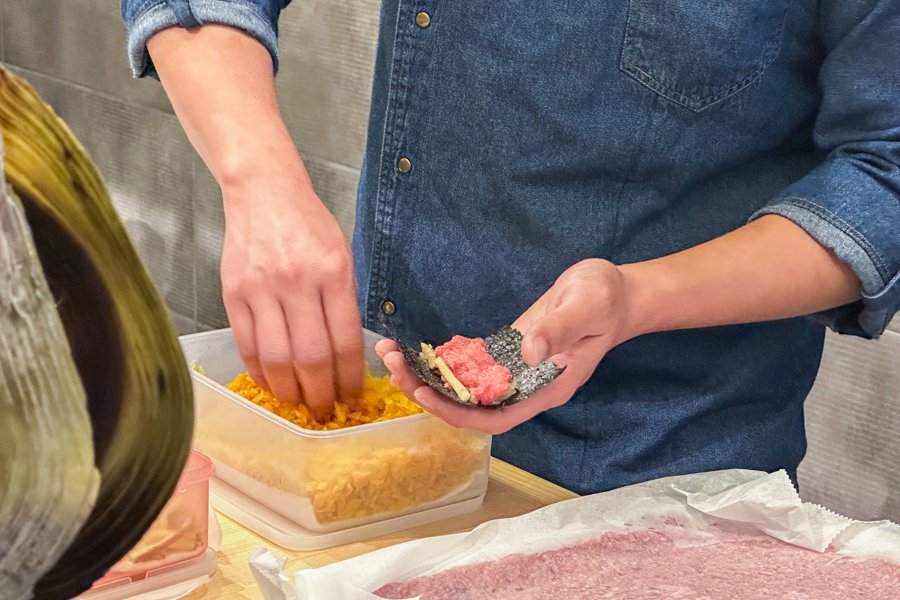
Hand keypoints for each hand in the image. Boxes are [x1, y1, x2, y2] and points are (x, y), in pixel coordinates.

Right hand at [220, 158, 363, 413]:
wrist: (263, 192)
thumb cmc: (310, 226)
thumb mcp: (343, 256)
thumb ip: (345, 302)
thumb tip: (348, 354)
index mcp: (332, 274)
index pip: (344, 341)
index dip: (349, 378)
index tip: (353, 397)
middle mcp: (297, 283)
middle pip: (310, 357)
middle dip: (320, 393)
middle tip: (326, 409)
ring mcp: (261, 290)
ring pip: (276, 358)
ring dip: (288, 391)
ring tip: (299, 403)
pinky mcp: (233, 294)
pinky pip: (247, 346)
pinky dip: (260, 372)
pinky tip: (272, 383)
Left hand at [376, 259, 636, 432]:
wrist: (617, 293)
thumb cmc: (606, 299)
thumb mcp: (587, 304)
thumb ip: (560, 328)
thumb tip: (529, 351)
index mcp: (545, 386)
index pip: (496, 417)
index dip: (458, 413)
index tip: (424, 395)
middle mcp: (526, 387)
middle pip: (471, 408)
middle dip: (429, 393)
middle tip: (393, 367)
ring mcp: (516, 373)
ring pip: (465, 390)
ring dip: (428, 377)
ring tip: (392, 356)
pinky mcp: (508, 355)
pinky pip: (470, 369)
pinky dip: (442, 362)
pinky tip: (416, 350)